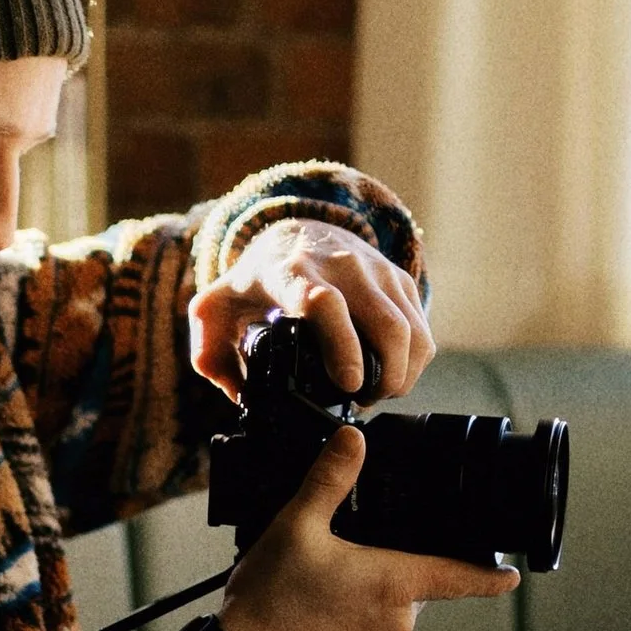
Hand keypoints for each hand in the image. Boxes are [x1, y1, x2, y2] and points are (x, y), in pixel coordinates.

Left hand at [188, 220, 435, 403]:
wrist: (300, 229)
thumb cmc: (259, 277)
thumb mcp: (217, 306)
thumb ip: (209, 350)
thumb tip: (235, 392)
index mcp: (293, 273)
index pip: (325, 304)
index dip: (343, 346)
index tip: (349, 384)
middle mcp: (341, 266)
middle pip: (384, 323)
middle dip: (385, 375)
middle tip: (364, 402)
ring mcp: (376, 271)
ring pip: (410, 329)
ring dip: (403, 372)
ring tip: (380, 393)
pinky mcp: (399, 278)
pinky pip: (422, 328)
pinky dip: (415, 361)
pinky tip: (394, 375)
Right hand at [215, 426, 517, 630]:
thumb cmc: (271, 600)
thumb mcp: (297, 526)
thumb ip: (330, 479)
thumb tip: (353, 438)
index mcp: (395, 584)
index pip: (461, 577)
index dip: (491, 576)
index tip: (513, 576)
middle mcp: (396, 622)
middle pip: (413, 584)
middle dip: (389, 563)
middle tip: (343, 551)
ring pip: (388, 608)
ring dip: (366, 591)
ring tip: (318, 579)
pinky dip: (349, 616)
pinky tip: (312, 605)